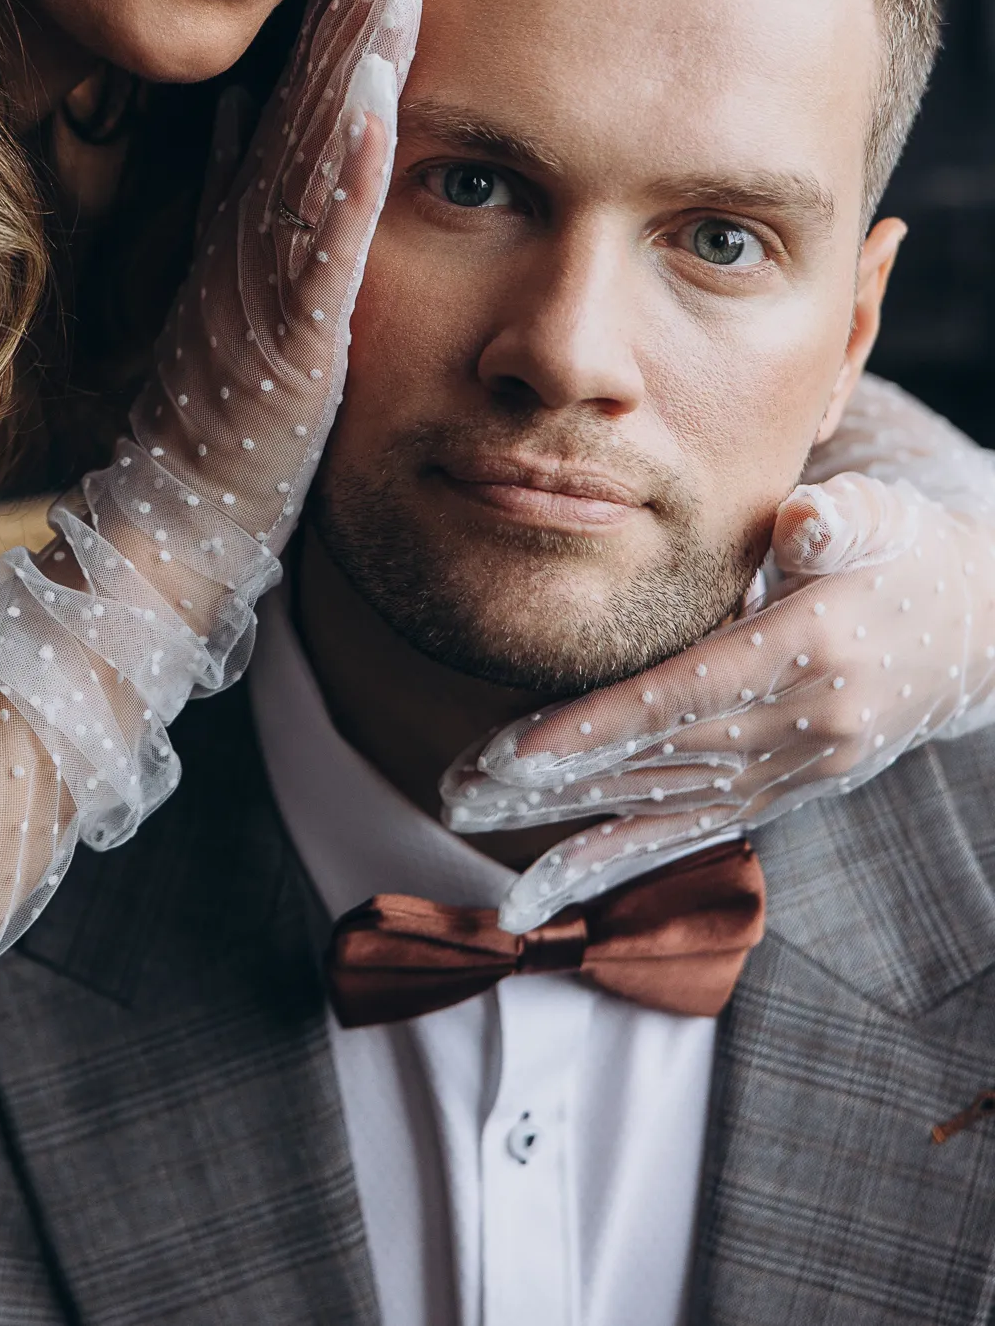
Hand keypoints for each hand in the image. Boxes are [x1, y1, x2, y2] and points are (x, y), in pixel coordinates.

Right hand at [132, 0, 421, 553]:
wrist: (176, 518)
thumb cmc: (215, 411)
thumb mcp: (223, 284)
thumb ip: (232, 199)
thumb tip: (240, 106)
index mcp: (246, 220)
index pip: (297, 99)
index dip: (337, 18)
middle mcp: (252, 232)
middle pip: (308, 101)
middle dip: (357, 10)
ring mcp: (267, 278)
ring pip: (319, 151)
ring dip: (359, 62)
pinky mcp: (290, 335)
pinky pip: (324, 242)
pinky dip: (352, 172)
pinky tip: (385, 108)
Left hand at [443, 472, 994, 932]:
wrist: (976, 631)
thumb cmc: (904, 551)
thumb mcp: (879, 516)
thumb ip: (837, 520)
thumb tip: (805, 520)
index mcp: (813, 653)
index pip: (686, 697)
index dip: (598, 726)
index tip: (515, 750)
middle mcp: (803, 729)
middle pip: (655, 760)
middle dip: (550, 776)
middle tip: (458, 785)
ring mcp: (795, 774)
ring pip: (659, 801)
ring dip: (561, 813)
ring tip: (466, 809)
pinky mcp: (783, 794)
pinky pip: (689, 832)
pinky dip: (614, 858)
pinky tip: (542, 884)